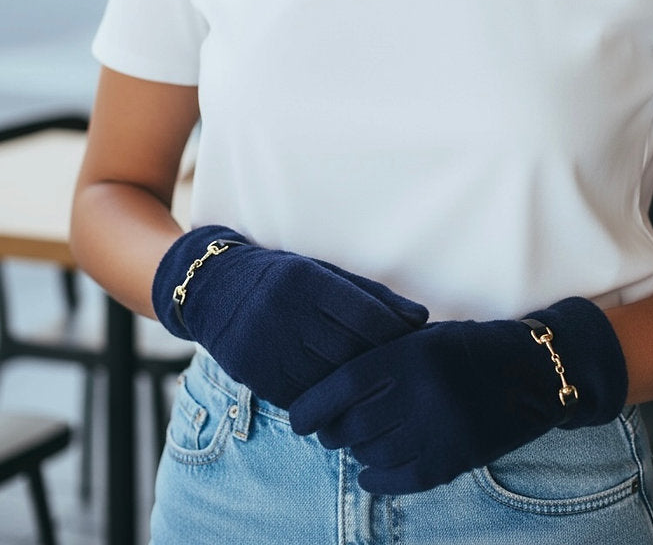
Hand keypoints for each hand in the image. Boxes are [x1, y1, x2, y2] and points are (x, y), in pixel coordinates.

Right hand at [152, 225, 428, 407]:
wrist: (213, 289)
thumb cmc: (282, 278)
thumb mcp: (323, 273)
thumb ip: (370, 295)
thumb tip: (420, 318)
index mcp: (306, 281)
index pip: (364, 315)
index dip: (394, 332)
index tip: (412, 341)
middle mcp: (284, 313)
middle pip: (349, 350)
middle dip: (378, 362)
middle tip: (399, 370)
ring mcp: (266, 346)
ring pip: (326, 379)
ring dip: (354, 386)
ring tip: (374, 387)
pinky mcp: (254, 374)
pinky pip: (301, 396)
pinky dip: (324, 398)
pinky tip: (338, 394)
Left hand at [289, 296, 627, 493]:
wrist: (534, 371)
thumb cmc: (470, 347)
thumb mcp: (425, 336)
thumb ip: (384, 356)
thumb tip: (332, 386)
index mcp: (411, 355)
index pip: (345, 385)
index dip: (313, 404)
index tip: (296, 419)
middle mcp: (423, 393)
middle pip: (354, 426)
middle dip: (333, 432)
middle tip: (328, 431)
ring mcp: (440, 430)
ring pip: (374, 454)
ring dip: (357, 453)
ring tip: (355, 444)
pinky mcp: (455, 460)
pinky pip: (402, 480)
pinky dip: (378, 479)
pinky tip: (370, 473)